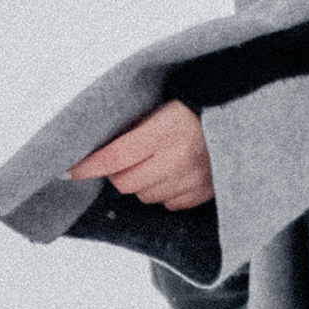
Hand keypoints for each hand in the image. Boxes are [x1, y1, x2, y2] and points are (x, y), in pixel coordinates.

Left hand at [70, 102, 214, 210]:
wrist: (240, 111)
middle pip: (126, 182)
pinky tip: (174, 174)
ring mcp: (194, 178)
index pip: (114, 156)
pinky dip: (165, 192)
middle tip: (122, 159)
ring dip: (142, 183)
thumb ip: (133, 128)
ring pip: (146, 196)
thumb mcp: (161, 105)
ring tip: (155, 163)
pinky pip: (171, 204)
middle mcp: (178, 158)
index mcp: (165, 130)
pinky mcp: (205, 192)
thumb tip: (100, 149)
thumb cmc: (195, 104)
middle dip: (117, 173)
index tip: (68, 171)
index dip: (88, 166)